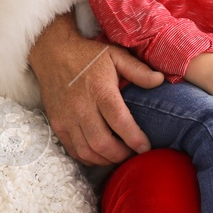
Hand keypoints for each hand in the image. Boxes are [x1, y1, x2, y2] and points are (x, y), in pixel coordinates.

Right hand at [29, 13, 160, 164]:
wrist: (52, 53)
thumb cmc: (87, 55)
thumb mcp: (115, 55)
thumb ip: (138, 70)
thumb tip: (160, 80)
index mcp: (100, 90)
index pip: (119, 121)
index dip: (134, 138)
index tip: (146, 147)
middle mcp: (82, 107)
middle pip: (102, 143)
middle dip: (121, 154)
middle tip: (133, 154)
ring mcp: (67, 118)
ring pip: (87, 151)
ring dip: (105, 160)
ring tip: (118, 156)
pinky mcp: (57, 124)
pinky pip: (73, 150)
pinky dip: (88, 158)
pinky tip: (100, 155)